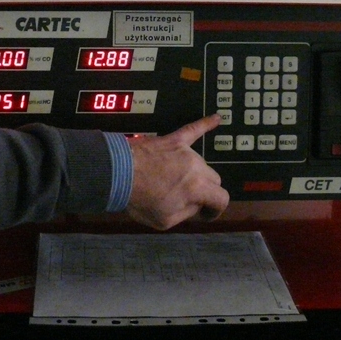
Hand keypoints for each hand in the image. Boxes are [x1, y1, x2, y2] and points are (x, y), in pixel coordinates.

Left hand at [126, 114, 228, 229]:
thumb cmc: (140, 199)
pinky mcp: (174, 140)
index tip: (205, 213)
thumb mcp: (165, 221)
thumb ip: (188, 212)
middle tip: (187, 198)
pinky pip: (193, 129)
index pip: (222, 198)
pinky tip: (216, 118)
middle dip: (205, 191)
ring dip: (195, 173)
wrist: (118, 173)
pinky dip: (206, 124)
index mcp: (197, 188)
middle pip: (214, 179)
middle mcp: (197, 167)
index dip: (216, 209)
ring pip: (202, 163)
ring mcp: (186, 151)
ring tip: (175, 180)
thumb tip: (196, 204)